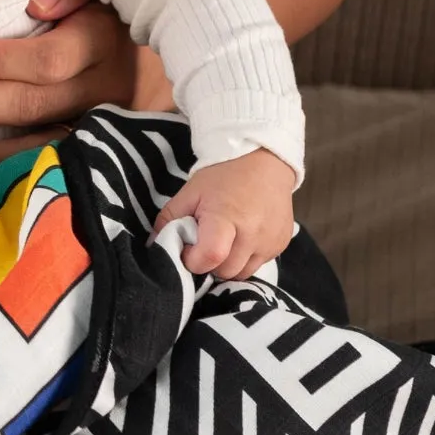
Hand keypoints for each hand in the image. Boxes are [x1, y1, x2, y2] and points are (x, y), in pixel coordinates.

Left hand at [0, 0, 173, 174]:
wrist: (156, 57)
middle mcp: (103, 91)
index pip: (45, 61)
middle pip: (28, 104)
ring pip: (33, 145)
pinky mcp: (90, 153)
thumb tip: (38, 2)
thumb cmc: (107, 7)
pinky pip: (40, 167)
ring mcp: (99, 128)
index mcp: (102, 42)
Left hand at [154, 148, 295, 280]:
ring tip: (223, 240)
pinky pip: (258, 265)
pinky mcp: (281, 245)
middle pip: (224, 271)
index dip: (192, 259)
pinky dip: (245, 258)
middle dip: (209, 263)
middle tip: (205, 241)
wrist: (265, 161)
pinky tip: (241, 238)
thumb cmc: (224, 175)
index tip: (188, 247)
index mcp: (226, 218)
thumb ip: (169, 219)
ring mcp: (270, 242)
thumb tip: (153, 245)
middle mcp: (252, 234)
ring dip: (227, 264)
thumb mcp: (191, 191)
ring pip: (241, 273)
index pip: (209, 257)